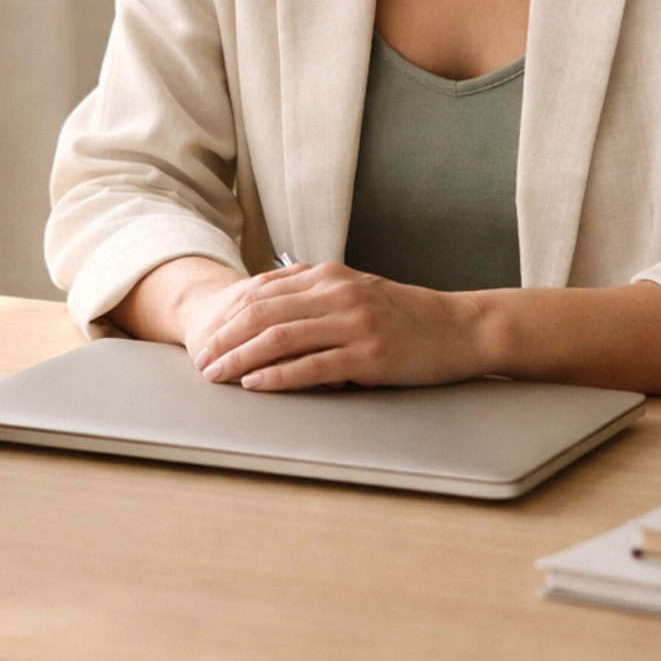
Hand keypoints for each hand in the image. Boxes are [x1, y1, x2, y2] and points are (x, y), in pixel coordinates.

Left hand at [192, 262, 478, 390]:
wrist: (459, 328)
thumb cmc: (404, 316)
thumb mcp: (355, 292)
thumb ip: (313, 296)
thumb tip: (263, 308)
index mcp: (328, 276)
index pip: (262, 292)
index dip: (227, 316)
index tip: (204, 338)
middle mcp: (337, 292)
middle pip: (263, 313)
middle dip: (225, 339)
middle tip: (201, 362)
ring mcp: (354, 322)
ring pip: (281, 337)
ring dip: (242, 358)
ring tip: (218, 377)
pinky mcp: (370, 353)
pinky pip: (313, 365)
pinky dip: (279, 376)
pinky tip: (256, 385)